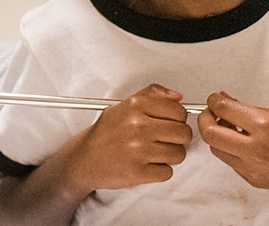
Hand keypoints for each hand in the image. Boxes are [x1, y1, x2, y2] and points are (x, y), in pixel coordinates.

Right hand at [66, 84, 191, 192]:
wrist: (85, 158)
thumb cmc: (106, 133)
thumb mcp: (124, 106)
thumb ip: (151, 96)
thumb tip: (177, 96)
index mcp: (135, 106)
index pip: (179, 111)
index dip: (177, 119)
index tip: (169, 123)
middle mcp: (137, 125)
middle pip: (183, 133)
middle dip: (177, 139)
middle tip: (162, 140)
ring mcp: (138, 149)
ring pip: (179, 154)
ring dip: (169, 156)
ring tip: (152, 152)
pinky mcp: (138, 171)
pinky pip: (167, 172)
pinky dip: (159, 171)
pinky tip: (146, 164)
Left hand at [198, 91, 268, 191]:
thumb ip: (247, 108)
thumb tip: (224, 100)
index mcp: (264, 126)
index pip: (222, 108)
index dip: (214, 101)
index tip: (215, 99)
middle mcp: (256, 148)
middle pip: (209, 132)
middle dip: (205, 119)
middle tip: (211, 113)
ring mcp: (253, 167)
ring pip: (216, 149)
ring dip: (216, 136)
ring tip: (228, 128)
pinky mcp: (253, 179)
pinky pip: (230, 162)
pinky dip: (230, 150)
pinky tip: (241, 144)